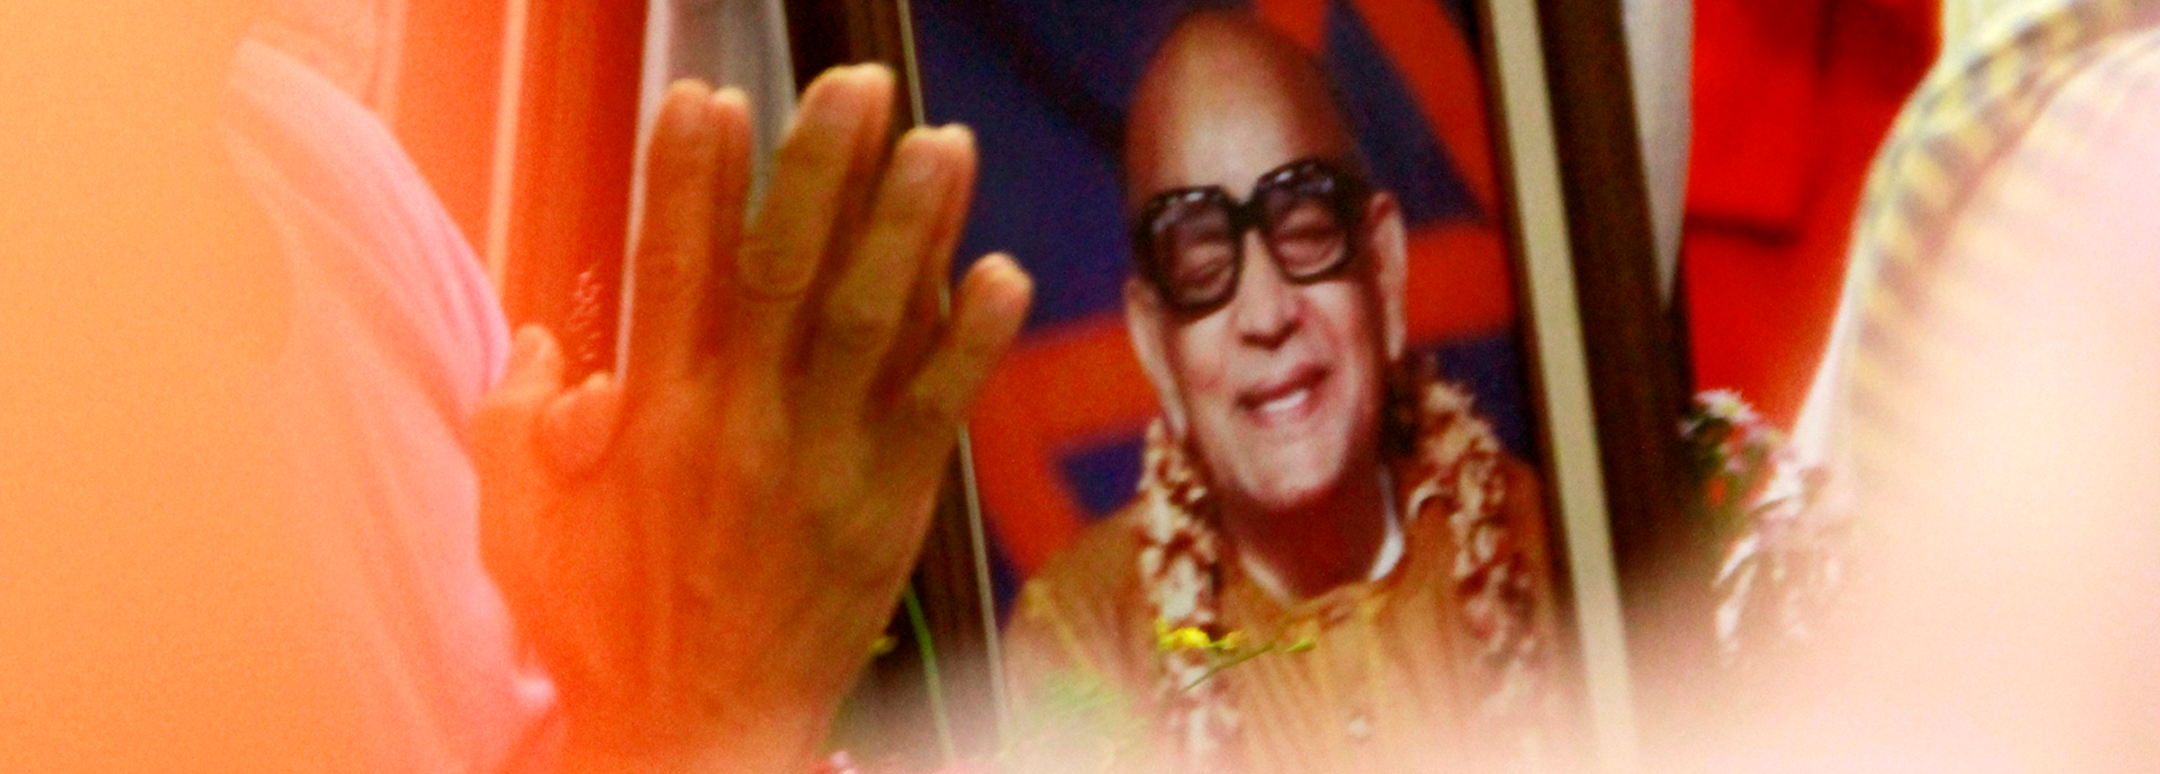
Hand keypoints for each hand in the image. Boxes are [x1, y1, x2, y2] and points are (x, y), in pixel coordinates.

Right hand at [472, 65, 1029, 772]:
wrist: (700, 729)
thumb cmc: (610, 627)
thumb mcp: (522, 529)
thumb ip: (518, 426)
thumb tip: (548, 347)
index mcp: (656, 419)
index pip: (673, 270)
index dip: (690, 178)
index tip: (709, 97)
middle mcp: (745, 426)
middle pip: (788, 269)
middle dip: (821, 166)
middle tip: (854, 85)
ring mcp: (826, 463)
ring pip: (876, 320)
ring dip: (913, 226)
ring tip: (942, 143)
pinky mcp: (890, 504)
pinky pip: (939, 406)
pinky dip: (972, 339)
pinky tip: (999, 272)